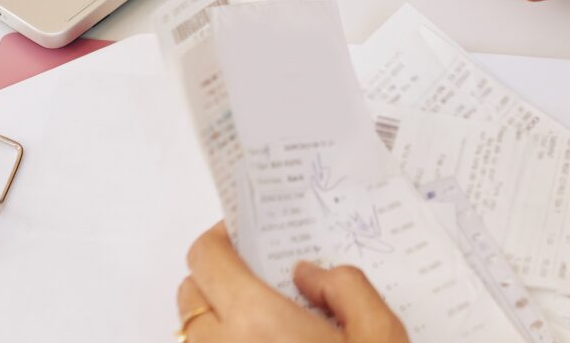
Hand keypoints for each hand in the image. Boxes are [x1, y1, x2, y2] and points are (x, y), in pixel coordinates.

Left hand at [175, 223, 409, 342]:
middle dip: (217, 278)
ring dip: (216, 320)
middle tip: (260, 278)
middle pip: (190, 295)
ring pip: (193, 334)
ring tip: (264, 322)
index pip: (206, 258)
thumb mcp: (379, 333)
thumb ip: (345, 286)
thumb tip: (309, 274)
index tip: (247, 236)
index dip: (222, 238)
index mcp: (258, 323)